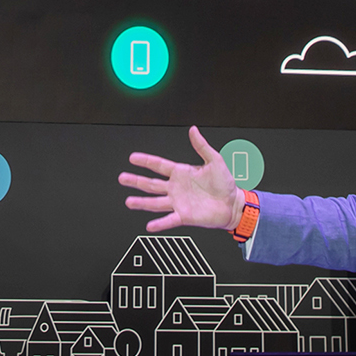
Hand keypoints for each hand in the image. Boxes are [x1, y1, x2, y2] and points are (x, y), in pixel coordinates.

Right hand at [120, 126, 243, 232]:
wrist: (233, 204)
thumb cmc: (226, 184)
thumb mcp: (215, 160)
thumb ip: (202, 146)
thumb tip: (193, 130)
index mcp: (181, 173)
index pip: (159, 165)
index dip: (146, 161)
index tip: (133, 158)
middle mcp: (176, 188)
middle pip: (151, 184)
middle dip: (136, 180)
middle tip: (122, 178)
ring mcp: (178, 202)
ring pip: (155, 202)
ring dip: (141, 202)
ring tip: (129, 201)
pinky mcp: (185, 216)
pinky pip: (169, 220)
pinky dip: (159, 224)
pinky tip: (150, 225)